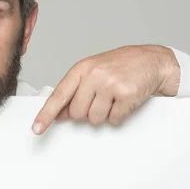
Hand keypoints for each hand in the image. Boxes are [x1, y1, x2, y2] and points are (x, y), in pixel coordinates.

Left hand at [32, 45, 179, 134]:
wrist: (152, 60)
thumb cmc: (120, 66)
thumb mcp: (93, 72)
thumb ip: (75, 91)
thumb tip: (60, 114)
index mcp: (81, 69)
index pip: (59, 95)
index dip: (46, 114)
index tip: (37, 128)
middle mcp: (94, 75)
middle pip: (77, 113)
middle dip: (87, 112)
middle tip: (100, 99)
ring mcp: (110, 84)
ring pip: (95, 119)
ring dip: (104, 114)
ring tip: (113, 98)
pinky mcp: (127, 95)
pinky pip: (114, 119)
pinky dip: (119, 115)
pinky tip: (124, 101)